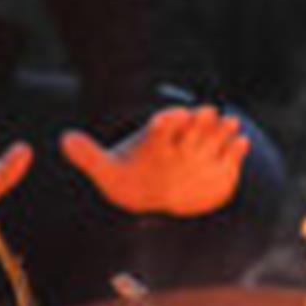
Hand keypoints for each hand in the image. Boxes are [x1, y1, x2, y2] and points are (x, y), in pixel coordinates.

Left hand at [60, 105, 247, 216]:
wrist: (154, 193)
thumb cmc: (129, 178)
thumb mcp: (106, 169)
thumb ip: (87, 154)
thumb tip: (63, 139)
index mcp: (153, 136)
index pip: (161, 124)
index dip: (166, 120)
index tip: (172, 116)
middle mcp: (179, 139)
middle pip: (190, 126)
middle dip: (198, 120)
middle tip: (206, 112)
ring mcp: (200, 152)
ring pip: (212, 137)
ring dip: (221, 130)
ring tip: (232, 125)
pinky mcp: (218, 166)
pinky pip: (228, 156)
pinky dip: (236, 151)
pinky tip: (242, 145)